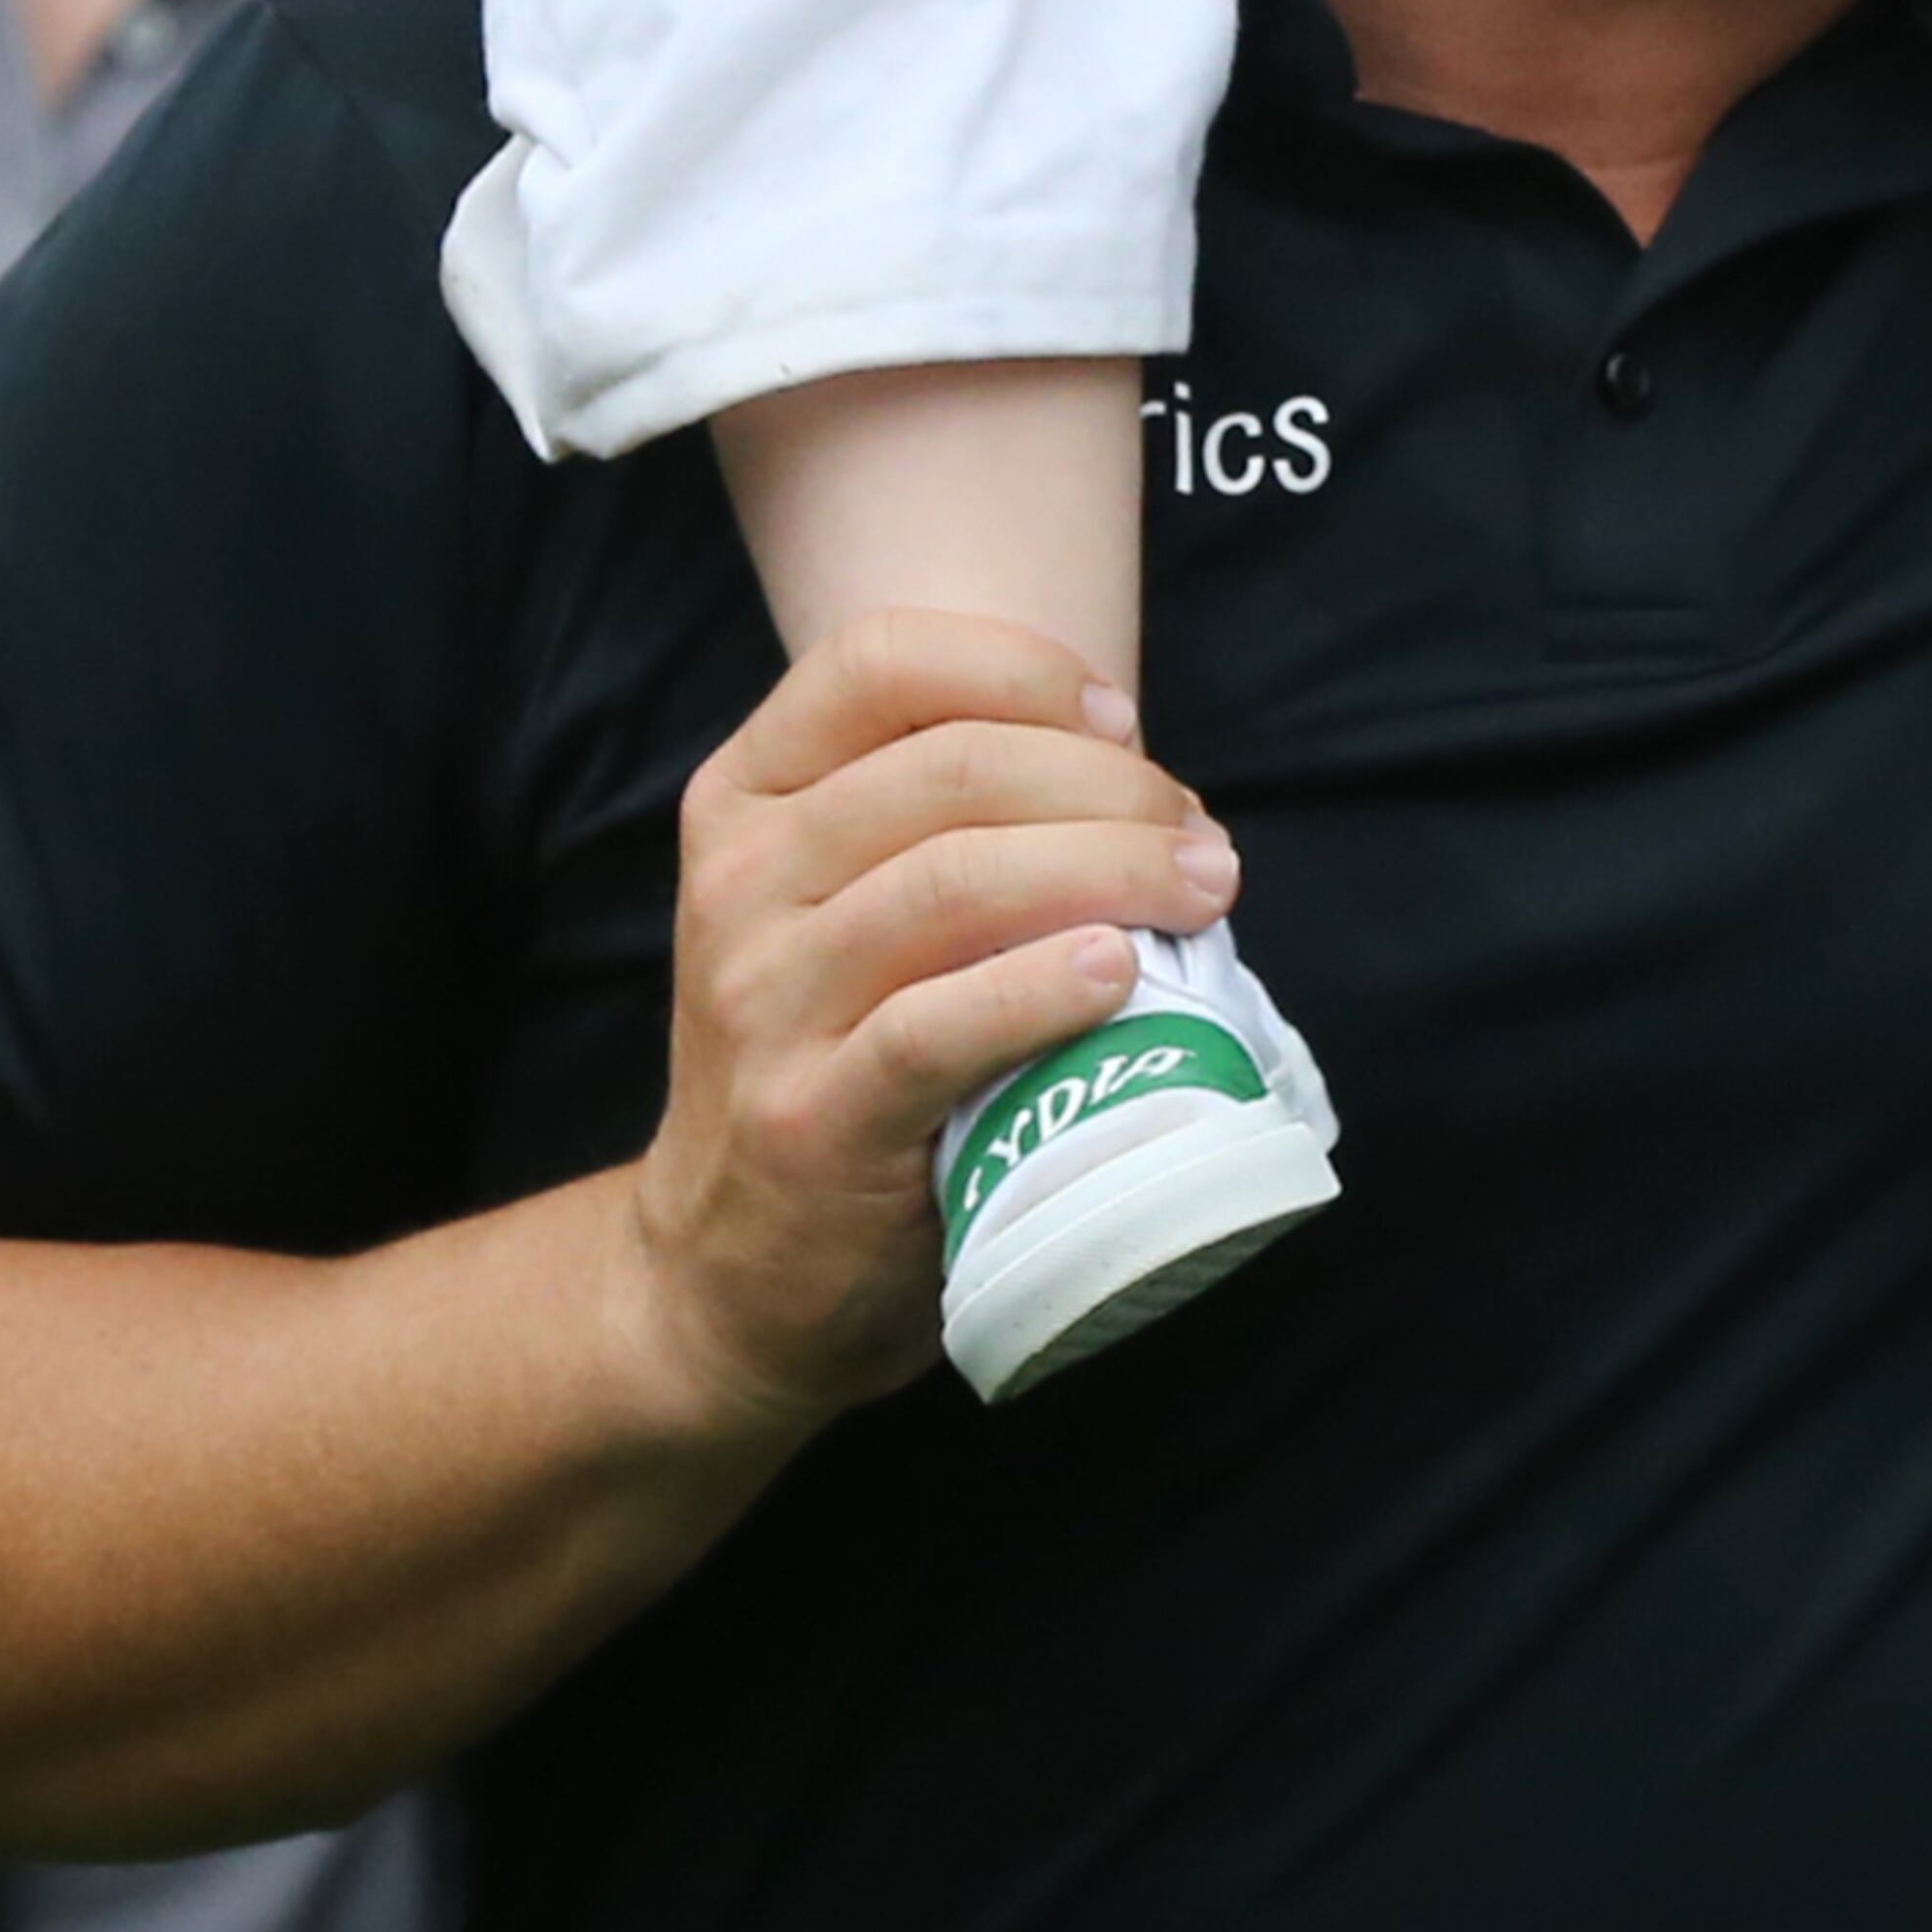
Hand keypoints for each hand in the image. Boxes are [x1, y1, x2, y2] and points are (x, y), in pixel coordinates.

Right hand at [617, 616, 1240, 1441]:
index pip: (876, 661)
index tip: (1122, 722)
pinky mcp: (810, 1120)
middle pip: (950, 767)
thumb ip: (942, 821)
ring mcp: (763, 1003)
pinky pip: (937, 1026)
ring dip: (1110, 870)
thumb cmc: (834, 1056)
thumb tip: (1142, 778)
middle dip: (1107, 786)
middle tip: (1200, 840)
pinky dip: (1043, 986)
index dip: (1020, 669)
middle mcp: (741, 882)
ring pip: (955, 879)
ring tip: (1201, 893)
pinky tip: (1119, 974)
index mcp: (747, 798)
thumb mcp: (838, 907)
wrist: (729, 1270)